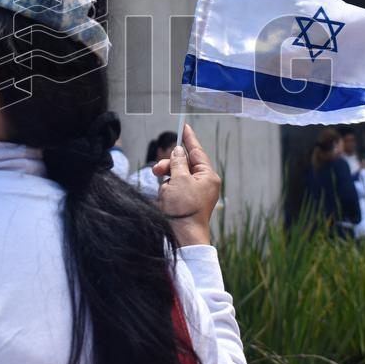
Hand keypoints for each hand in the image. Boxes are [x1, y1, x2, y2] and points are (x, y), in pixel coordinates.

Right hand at [152, 124, 221, 245]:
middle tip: (157, 169)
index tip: (185, 126)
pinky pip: (171, 190)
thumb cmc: (184, 209)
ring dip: (166, 181)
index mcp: (207, 176)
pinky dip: (165, 192)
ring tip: (164, 194)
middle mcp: (202, 184)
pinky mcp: (183, 203)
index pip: (197, 151)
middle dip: (169, 165)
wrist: (181, 237)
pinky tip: (163, 201)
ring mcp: (193, 194)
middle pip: (183, 164)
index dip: (189, 139)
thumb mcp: (179, 180)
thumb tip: (178, 152)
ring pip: (175, 177)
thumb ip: (177, 163)